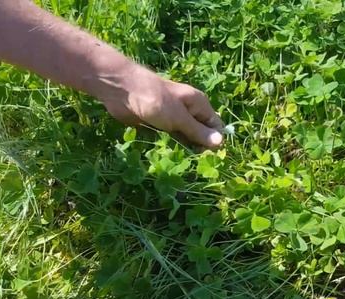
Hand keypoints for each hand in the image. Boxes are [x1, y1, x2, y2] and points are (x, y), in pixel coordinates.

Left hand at [98, 64, 224, 147]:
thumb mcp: (179, 118)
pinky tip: (171, 154)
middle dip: (199, 146)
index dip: (215, 141)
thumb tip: (221, 142)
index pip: (215, 125)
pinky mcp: (160, 124)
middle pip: (201, 132)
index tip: (211, 157)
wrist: (123, 91)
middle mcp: (189, 110)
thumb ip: (198, 131)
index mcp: (198, 104)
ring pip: (185, 136)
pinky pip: (171, 137)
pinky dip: (172, 145)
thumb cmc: (156, 100)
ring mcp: (174, 117)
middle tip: (195, 160)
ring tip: (182, 158)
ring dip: (185, 147)